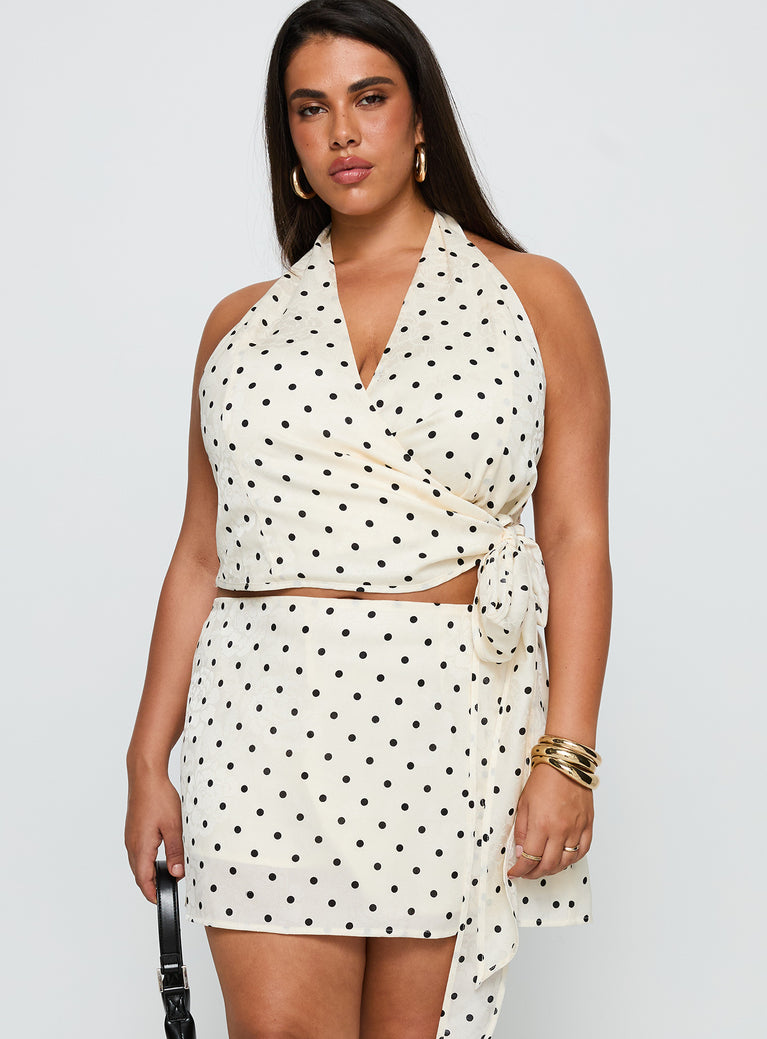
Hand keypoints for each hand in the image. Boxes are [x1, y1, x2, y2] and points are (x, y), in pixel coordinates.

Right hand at [124, 772, 184, 902]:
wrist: (145, 776)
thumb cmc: (158, 797)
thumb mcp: (174, 826)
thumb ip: (175, 852)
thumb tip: (177, 873)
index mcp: (140, 847)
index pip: (143, 879)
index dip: (151, 893)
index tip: (160, 901)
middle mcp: (132, 844)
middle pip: (139, 873)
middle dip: (151, 884)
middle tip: (167, 890)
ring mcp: (131, 836)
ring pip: (138, 862)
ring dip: (149, 871)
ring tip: (166, 876)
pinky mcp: (133, 829)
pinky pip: (138, 851)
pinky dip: (147, 859)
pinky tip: (159, 856)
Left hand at [506, 762, 592, 880]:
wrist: (565, 762)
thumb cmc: (543, 779)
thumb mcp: (523, 803)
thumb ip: (522, 830)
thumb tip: (520, 852)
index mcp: (541, 824)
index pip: (530, 858)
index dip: (520, 870)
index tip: (514, 872)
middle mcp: (560, 830)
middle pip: (548, 865)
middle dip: (534, 873)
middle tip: (526, 873)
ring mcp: (576, 828)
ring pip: (566, 861)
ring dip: (553, 869)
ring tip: (543, 867)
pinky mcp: (588, 824)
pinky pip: (583, 850)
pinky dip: (573, 859)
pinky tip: (564, 858)